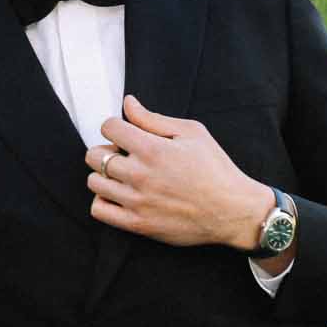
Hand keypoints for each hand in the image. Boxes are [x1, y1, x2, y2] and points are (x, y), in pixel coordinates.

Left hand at [85, 95, 276, 251]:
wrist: (233, 211)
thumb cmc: (215, 169)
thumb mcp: (192, 133)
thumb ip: (153, 119)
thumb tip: (128, 102)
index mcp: (152, 149)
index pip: (108, 127)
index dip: (115, 126)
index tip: (126, 134)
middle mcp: (139, 175)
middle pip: (94, 155)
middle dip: (106, 150)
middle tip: (124, 155)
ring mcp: (136, 201)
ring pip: (94, 182)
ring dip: (105, 175)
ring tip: (124, 176)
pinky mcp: (138, 224)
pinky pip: (99, 210)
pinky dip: (103, 200)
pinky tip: (120, 195)